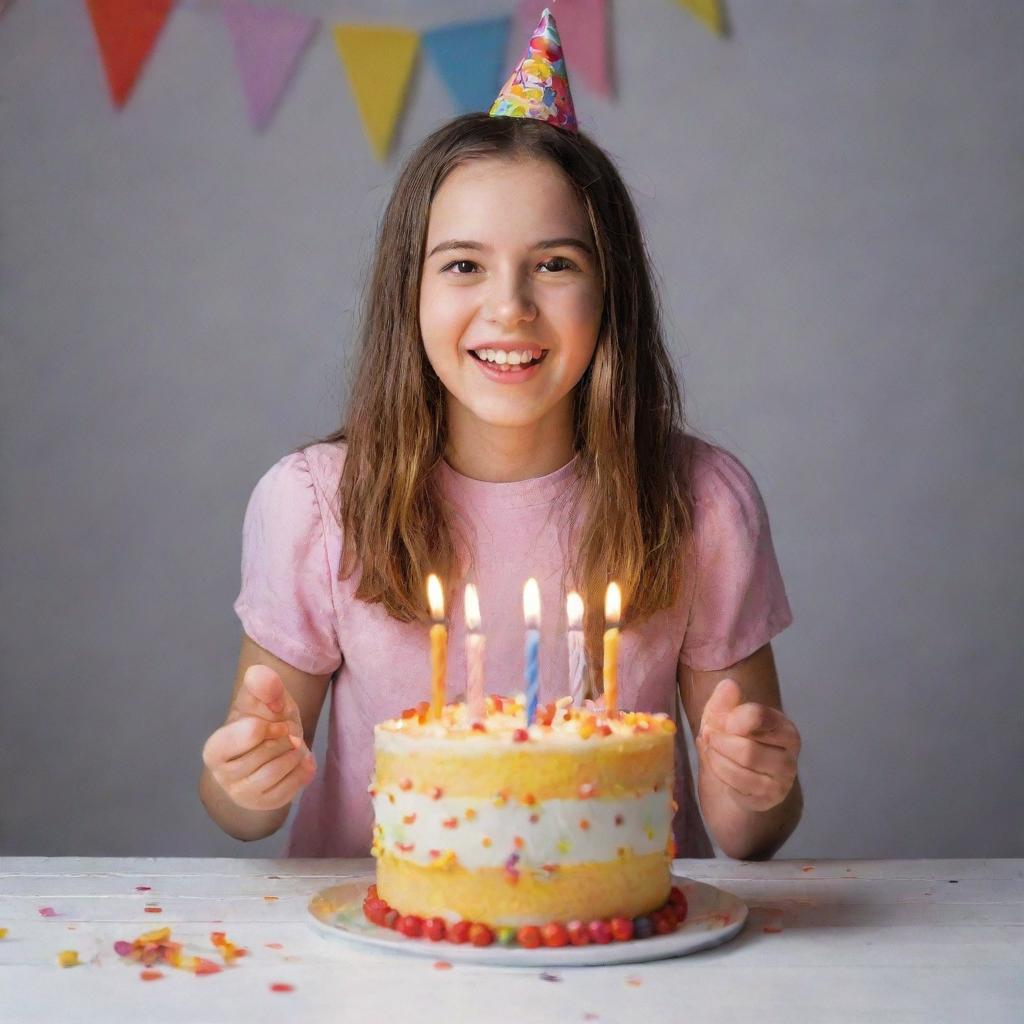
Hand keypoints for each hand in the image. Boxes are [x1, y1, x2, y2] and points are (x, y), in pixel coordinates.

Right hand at [202, 665, 316, 810]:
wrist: (270, 749)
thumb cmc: (263, 720)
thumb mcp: (264, 699)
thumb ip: (262, 685)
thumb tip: (259, 676)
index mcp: (215, 749)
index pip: (251, 733)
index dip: (272, 723)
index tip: (278, 720)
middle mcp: (223, 777)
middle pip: (268, 752)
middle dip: (286, 738)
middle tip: (288, 733)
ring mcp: (244, 795)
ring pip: (279, 770)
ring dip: (295, 753)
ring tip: (294, 745)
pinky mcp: (266, 805)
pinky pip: (294, 786)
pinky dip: (304, 768)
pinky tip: (300, 760)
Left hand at [696, 678, 799, 812]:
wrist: (735, 777)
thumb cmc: (733, 740)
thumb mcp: (723, 716)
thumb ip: (724, 700)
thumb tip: (728, 684)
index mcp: (784, 727)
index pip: (757, 716)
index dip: (731, 719)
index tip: (720, 721)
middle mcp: (790, 755)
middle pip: (747, 748)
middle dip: (720, 743)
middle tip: (709, 738)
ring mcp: (782, 780)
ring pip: (743, 769)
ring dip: (717, 760)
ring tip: (710, 751)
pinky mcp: (769, 799)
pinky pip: (739, 788)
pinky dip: (721, 776)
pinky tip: (718, 769)